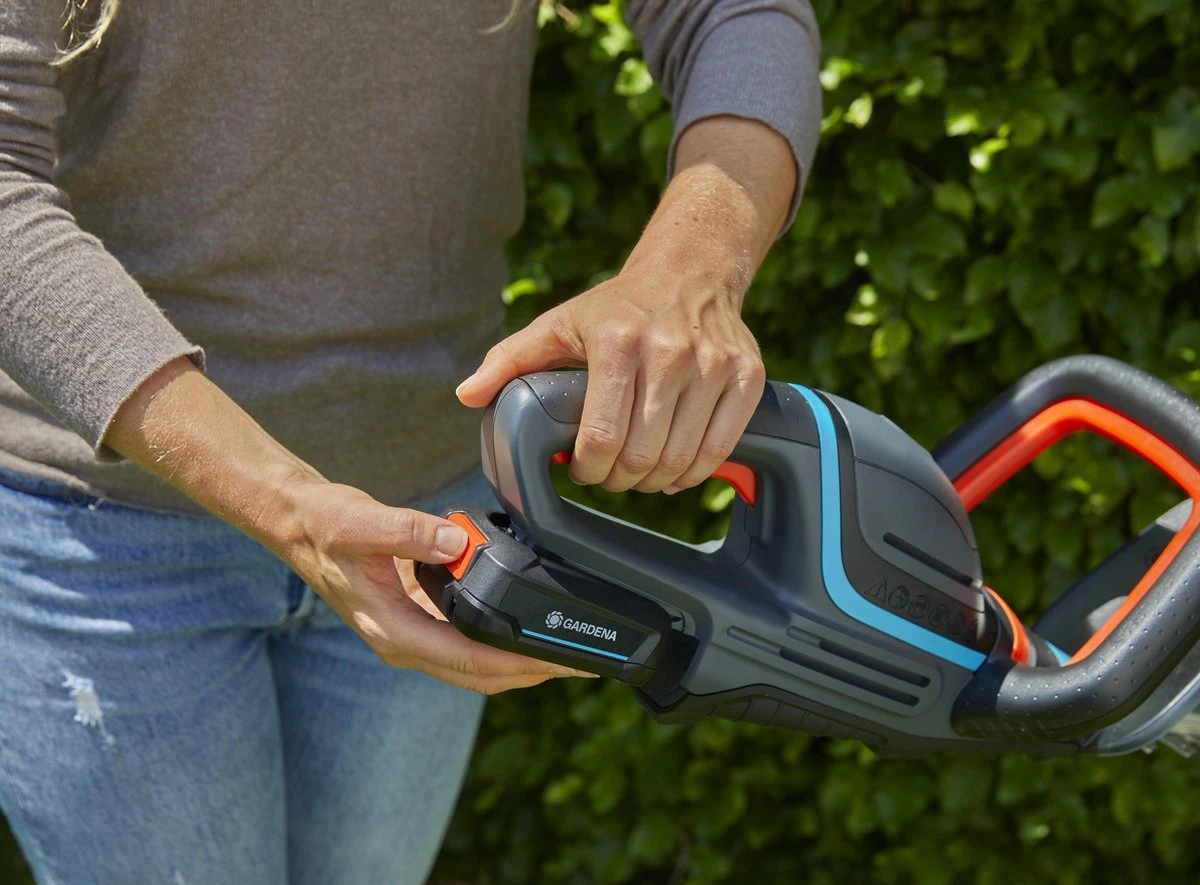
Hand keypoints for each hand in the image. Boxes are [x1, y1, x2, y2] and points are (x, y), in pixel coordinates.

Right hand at [103, 359, 590, 694]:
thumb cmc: (326, 525)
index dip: (519, 665)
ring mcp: (413, 635)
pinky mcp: (419, 620)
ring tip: (567, 651)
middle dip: (532, 673)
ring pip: (476, 665)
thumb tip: (456, 543)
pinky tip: (526, 625)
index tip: (560, 661)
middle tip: (583, 664)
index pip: (469, 662)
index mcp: (393, 631)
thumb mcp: (362, 522)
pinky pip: (468, 641)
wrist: (301, 522)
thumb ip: (409, 532)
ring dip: (520, 663)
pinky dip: (500, 641)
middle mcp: (405, 643)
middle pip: (481, 676)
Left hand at [456, 116, 792, 494]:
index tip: (583, 469)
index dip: (588, 470)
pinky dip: (695, 471)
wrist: (692, 271)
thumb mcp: (560, 324)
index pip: (601, 438)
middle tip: (610, 474)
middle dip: (619, 479)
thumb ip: (510, 361)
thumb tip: (465, 395)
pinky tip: (675, 467)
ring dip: (654, 481)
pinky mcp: (748, 377)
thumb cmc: (619, 307)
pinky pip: (721, 450)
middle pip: (641, 456)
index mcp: (618, 343)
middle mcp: (670, 353)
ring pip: (681, 459)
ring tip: (639, 471)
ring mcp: (714, 366)